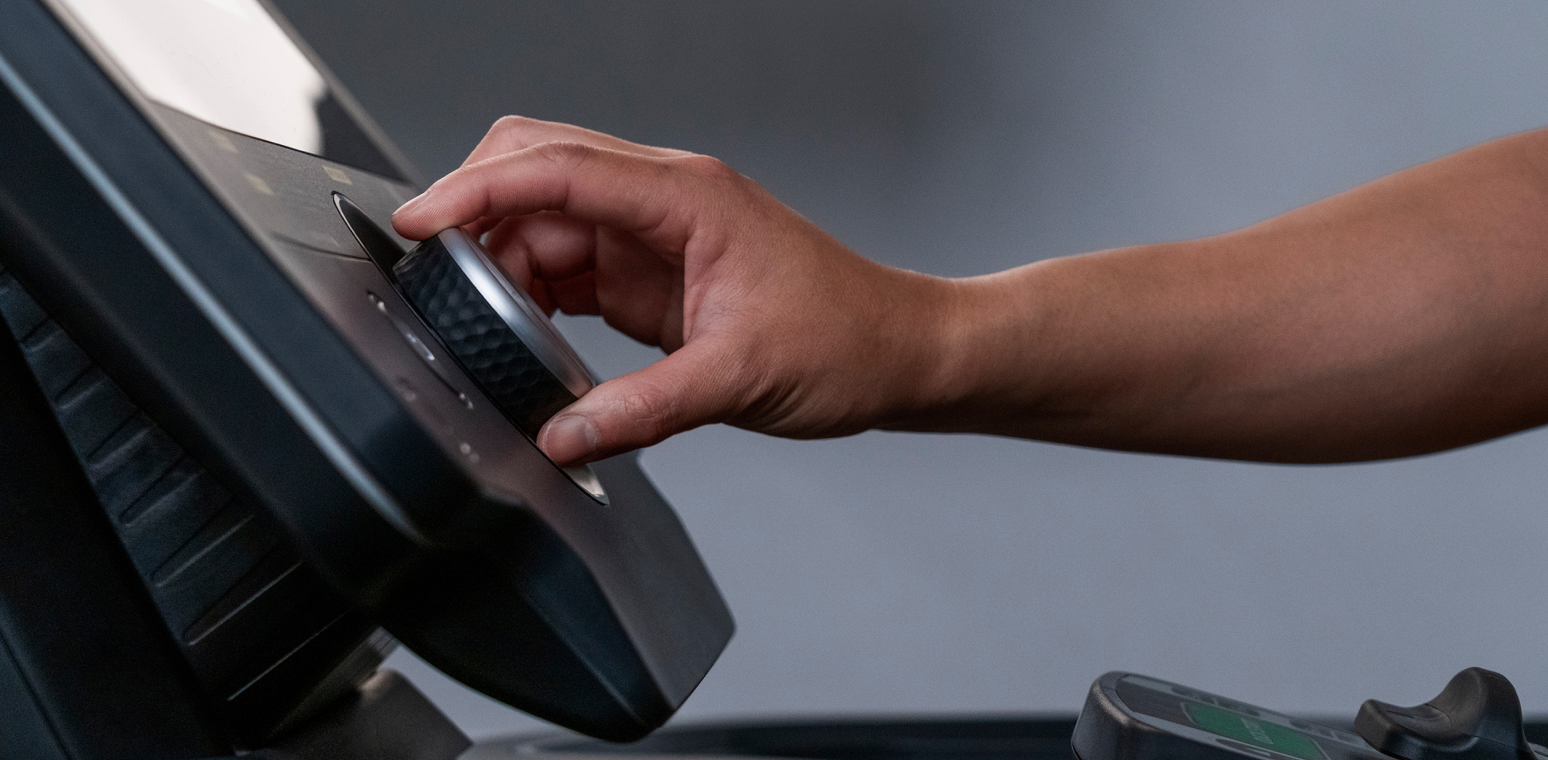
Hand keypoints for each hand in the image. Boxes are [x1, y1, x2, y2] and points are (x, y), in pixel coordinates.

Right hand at [393, 117, 956, 465]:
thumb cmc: (845, 339)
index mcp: (685, 197)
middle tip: (430, 275)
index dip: (476, 189)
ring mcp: (654, 236)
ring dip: (501, 259)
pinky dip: (532, 290)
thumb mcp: (739, 378)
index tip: (419, 223)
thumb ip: (643, 410)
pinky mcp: (651, 275)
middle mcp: (663, 201)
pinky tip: (515, 329)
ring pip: (547, 220)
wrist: (897, 353)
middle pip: (539, 170)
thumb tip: (561, 436)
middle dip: (475, 209)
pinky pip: (570, 266)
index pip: (558, 168)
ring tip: (472, 319)